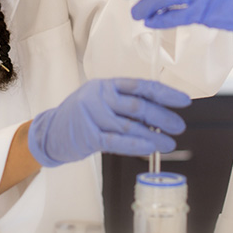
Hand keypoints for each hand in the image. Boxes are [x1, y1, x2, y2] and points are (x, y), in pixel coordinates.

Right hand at [27, 78, 188, 167]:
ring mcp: (93, 115)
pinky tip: (150, 148)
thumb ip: (125, 105)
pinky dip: (136, 145)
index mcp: (107, 84)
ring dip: (154, 136)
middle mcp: (100, 96)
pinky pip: (117, 141)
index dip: (164, 93)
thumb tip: (159, 116)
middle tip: (179, 126)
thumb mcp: (101, 101)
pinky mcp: (88, 136)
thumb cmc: (81, 116)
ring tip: (169, 144)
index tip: (183, 100)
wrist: (49, 132)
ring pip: (130, 126)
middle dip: (163, 116)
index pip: (141, 86)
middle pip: (138, 105)